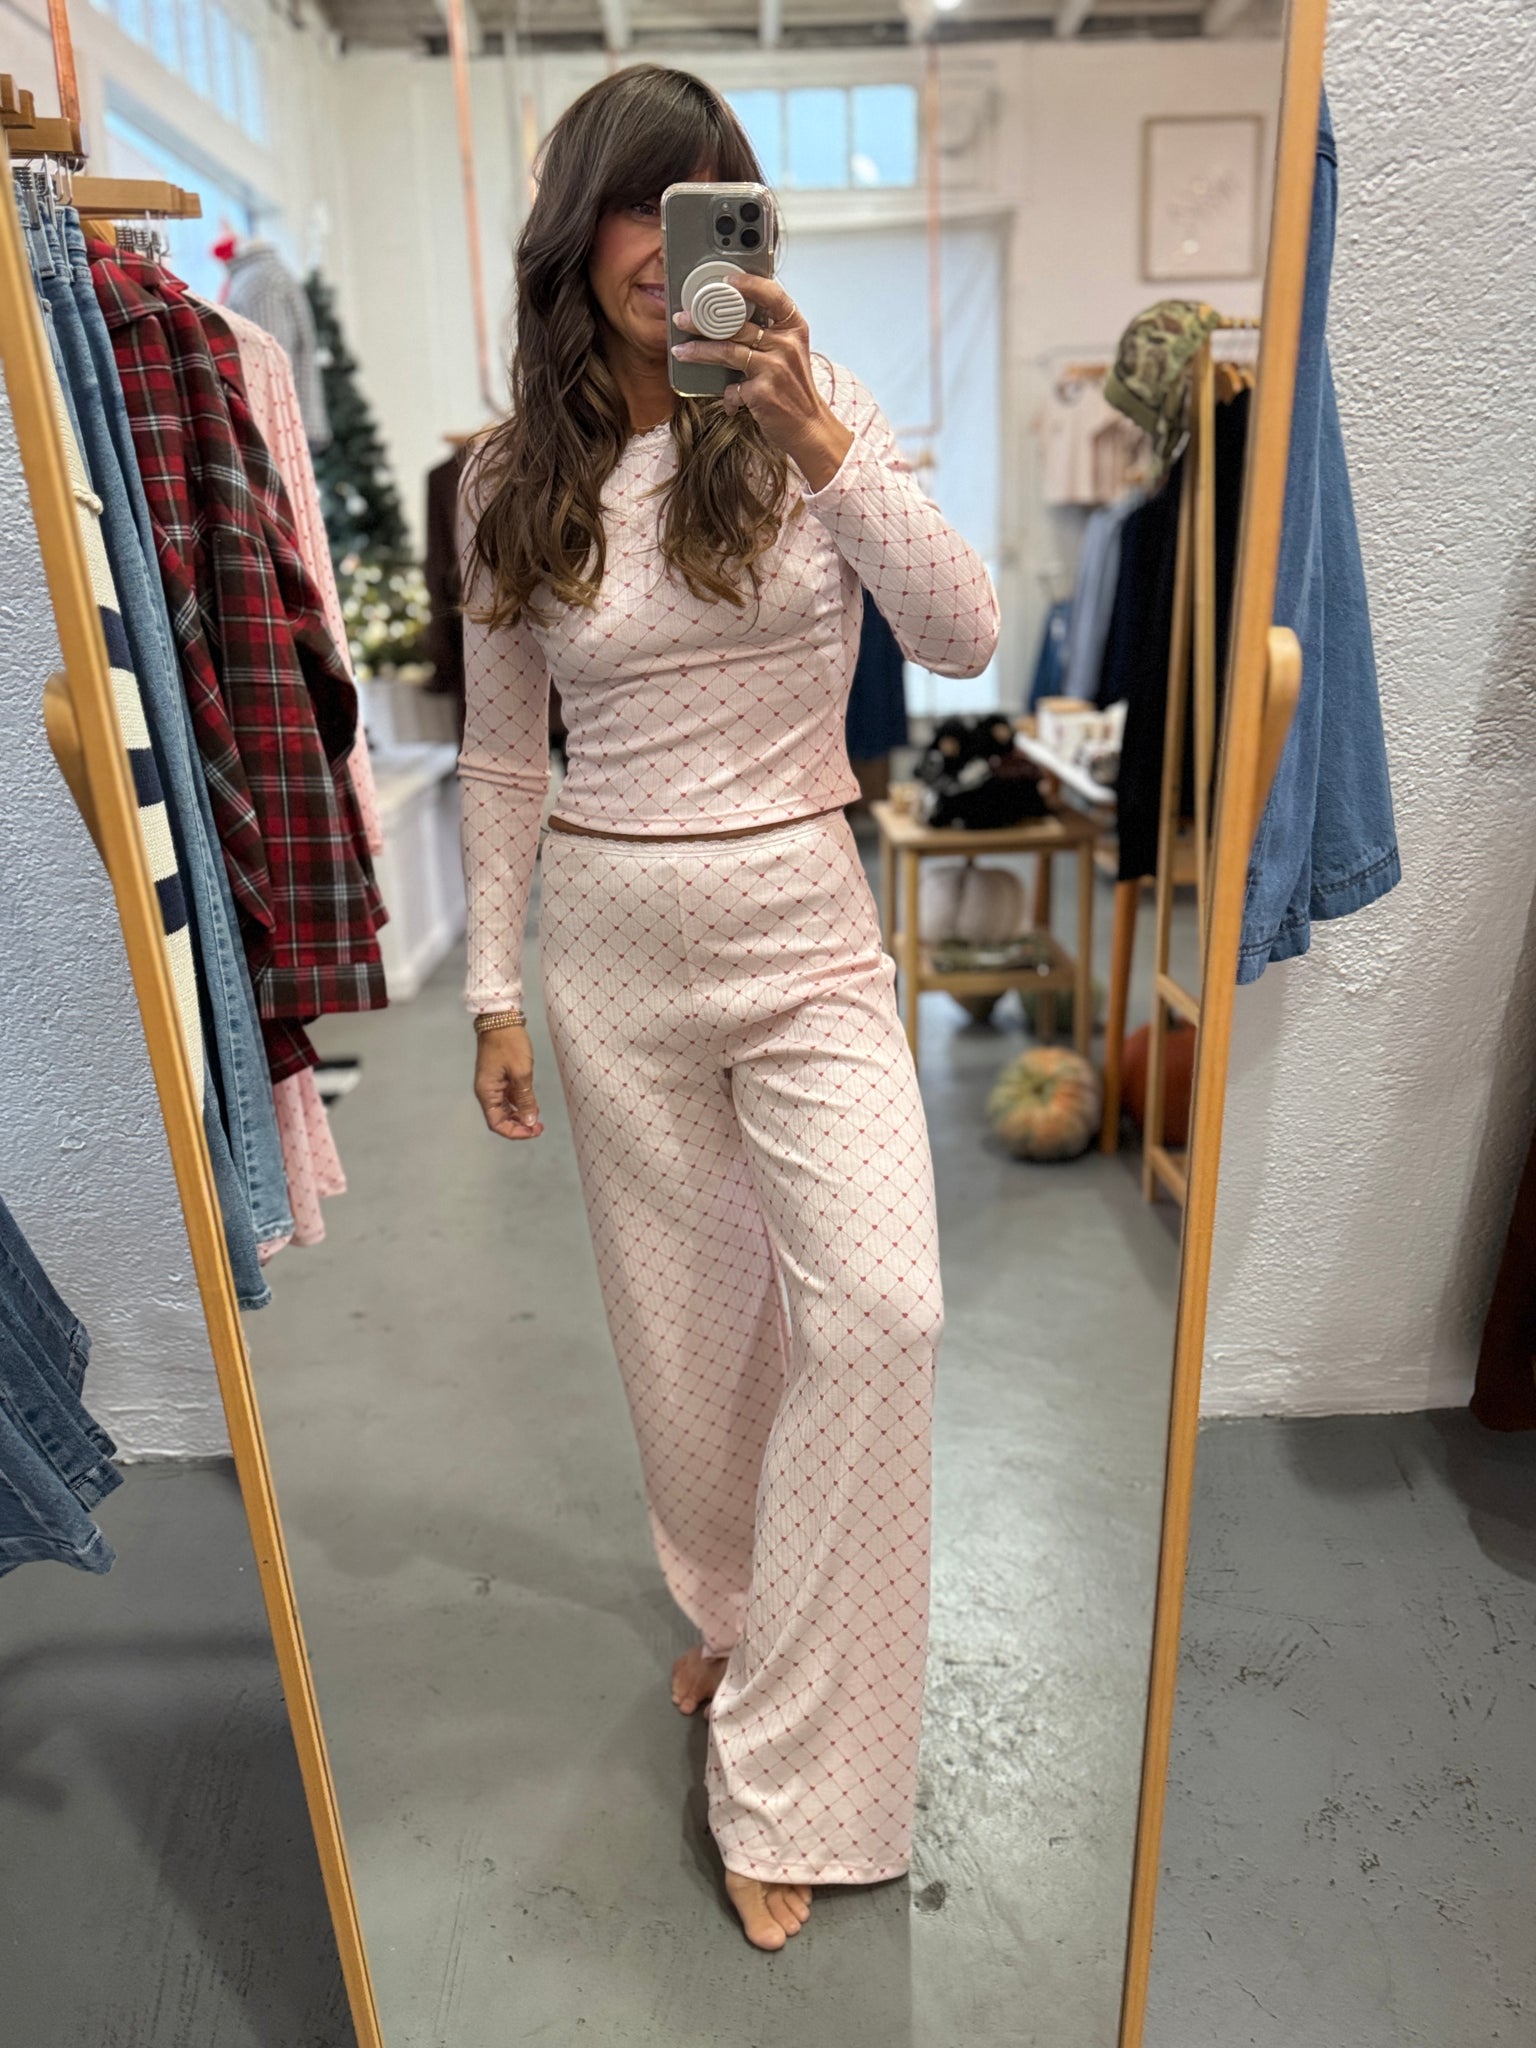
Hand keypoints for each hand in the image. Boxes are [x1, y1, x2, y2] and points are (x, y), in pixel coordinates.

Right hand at [474, 1024, 542, 1139]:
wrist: (501, 1019)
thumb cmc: (509, 1043)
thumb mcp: (522, 1072)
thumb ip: (525, 1099)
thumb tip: (530, 1121)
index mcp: (487, 1092)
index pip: (496, 1124)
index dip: (514, 1132)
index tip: (533, 1131)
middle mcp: (487, 1092)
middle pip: (500, 1119)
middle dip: (519, 1126)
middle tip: (539, 1127)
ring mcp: (493, 1085)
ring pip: (505, 1110)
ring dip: (520, 1116)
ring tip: (538, 1119)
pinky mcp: (500, 1078)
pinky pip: (508, 1098)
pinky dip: (520, 1104)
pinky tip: (533, 1105)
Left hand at [672, 272, 853, 489]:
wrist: (809, 428)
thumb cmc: (795, 391)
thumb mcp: (791, 355)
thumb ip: (769, 335)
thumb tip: (730, 321)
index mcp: (794, 329)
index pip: (772, 295)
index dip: (748, 284)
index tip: (725, 281)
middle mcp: (786, 344)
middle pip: (738, 324)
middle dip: (704, 321)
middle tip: (682, 319)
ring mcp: (775, 367)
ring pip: (727, 351)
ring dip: (699, 351)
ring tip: (680, 351)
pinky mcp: (762, 392)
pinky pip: (732, 388)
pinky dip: (728, 396)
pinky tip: (731, 402)